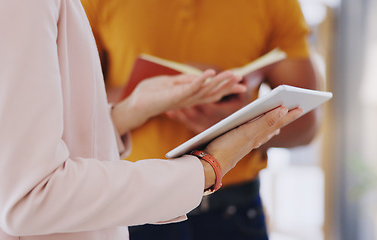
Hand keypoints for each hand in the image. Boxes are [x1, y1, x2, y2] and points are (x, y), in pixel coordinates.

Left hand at [111, 70, 245, 134]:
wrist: (134, 106)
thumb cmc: (149, 94)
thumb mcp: (169, 83)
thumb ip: (184, 80)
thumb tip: (199, 76)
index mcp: (190, 96)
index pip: (211, 91)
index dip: (225, 86)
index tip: (240, 80)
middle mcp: (189, 100)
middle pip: (213, 93)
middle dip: (228, 86)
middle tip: (242, 79)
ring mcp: (183, 99)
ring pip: (206, 91)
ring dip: (220, 82)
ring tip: (233, 74)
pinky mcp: (175, 97)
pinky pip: (191, 88)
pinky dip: (200, 80)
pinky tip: (209, 73)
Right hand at [198, 106, 302, 187]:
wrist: (208, 167)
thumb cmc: (227, 149)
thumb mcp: (247, 133)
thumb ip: (265, 121)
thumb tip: (284, 110)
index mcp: (257, 135)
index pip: (277, 122)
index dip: (289, 115)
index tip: (301, 108)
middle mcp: (253, 140)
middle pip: (273, 127)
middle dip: (284, 118)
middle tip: (297, 110)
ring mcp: (244, 144)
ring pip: (264, 133)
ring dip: (273, 125)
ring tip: (281, 120)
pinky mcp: (234, 145)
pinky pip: (253, 137)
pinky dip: (260, 132)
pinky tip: (258, 134)